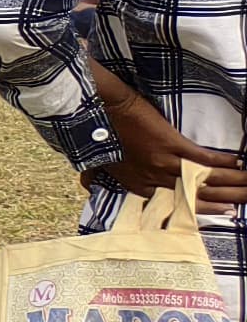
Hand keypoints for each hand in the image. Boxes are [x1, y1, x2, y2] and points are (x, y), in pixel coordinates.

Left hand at [87, 62, 246, 210]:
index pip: (175, 204)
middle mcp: (153, 179)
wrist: (95, 110)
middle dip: (225, 199)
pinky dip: (220, 162)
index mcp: (136, 185)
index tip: (223, 211)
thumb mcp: (93, 164)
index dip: (202, 209)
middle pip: (195, 195)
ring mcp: (163, 162)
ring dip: (231, 182)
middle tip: (245, 201)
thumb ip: (96, 178)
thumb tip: (89, 185)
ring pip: (203, 179)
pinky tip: (237, 164)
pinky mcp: (170, 144)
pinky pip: (201, 157)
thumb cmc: (93, 137)